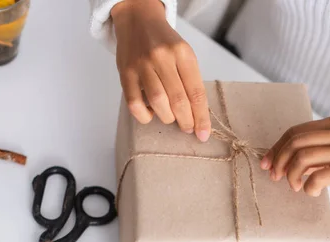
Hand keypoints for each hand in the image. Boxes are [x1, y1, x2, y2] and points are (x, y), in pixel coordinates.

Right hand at [111, 0, 210, 140]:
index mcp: (182, 53)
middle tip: (187, 128)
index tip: (203, 134)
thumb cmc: (164, 43)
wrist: (137, 19)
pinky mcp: (126, 73)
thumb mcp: (183, 55)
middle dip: (186, 121)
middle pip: (178, 99)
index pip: (196, 91)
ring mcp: (142, 65)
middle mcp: (162, 57)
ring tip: (170, 118)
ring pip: (158, 102)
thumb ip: (190, 82)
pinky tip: (150, 114)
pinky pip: (134, 103)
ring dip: (167, 118)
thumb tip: (196, 117)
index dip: (201, 117)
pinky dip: (145, 116)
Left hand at [260, 115, 329, 209]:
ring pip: (304, 158)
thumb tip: (282, 161)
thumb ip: (315, 154)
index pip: (295, 131)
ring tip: (296, 187)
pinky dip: (309, 187)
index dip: (276, 149)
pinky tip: (312, 192)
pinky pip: (319, 176)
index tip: (266, 164)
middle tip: (277, 179)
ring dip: (292, 177)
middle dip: (279, 163)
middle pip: (296, 143)